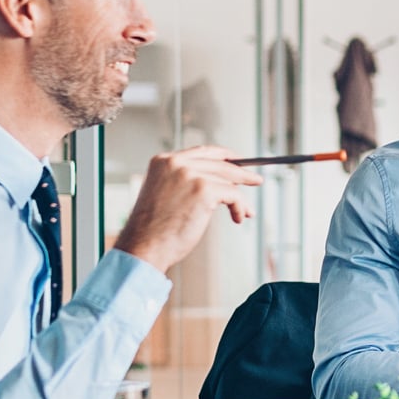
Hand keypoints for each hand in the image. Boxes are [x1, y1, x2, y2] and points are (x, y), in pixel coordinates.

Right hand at [113, 146, 261, 273]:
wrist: (143, 248)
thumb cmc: (154, 230)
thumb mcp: (165, 194)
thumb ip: (185, 182)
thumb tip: (220, 183)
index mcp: (164, 161)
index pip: (202, 151)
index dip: (225, 156)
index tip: (239, 162)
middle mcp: (175, 162)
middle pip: (220, 163)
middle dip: (242, 173)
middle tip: (255, 180)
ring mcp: (190, 174)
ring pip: (229, 180)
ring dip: (240, 198)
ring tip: (246, 211)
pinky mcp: (204, 190)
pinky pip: (234, 195)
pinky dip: (240, 207)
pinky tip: (238, 217)